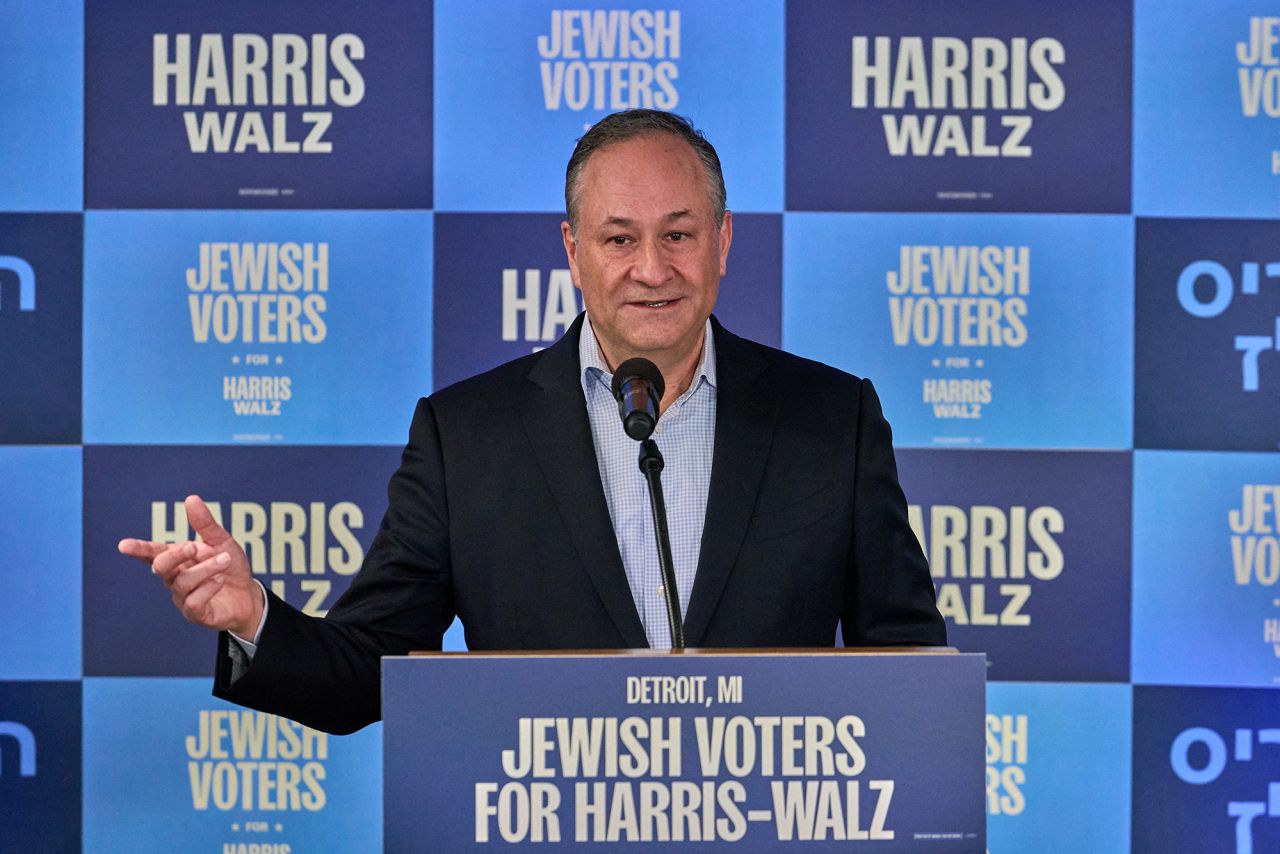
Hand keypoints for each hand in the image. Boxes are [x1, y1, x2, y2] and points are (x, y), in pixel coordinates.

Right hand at [119, 494, 263, 638]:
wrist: (249, 595)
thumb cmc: (230, 567)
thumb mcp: (221, 541)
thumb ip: (205, 523)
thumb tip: (191, 498)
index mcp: (178, 559)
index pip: (154, 553)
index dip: (139, 549)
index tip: (124, 545)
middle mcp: (175, 579)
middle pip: (161, 567)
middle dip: (175, 554)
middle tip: (194, 546)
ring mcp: (183, 598)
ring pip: (183, 582)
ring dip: (205, 568)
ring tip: (225, 560)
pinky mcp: (196, 614)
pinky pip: (193, 602)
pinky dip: (208, 588)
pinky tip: (220, 582)